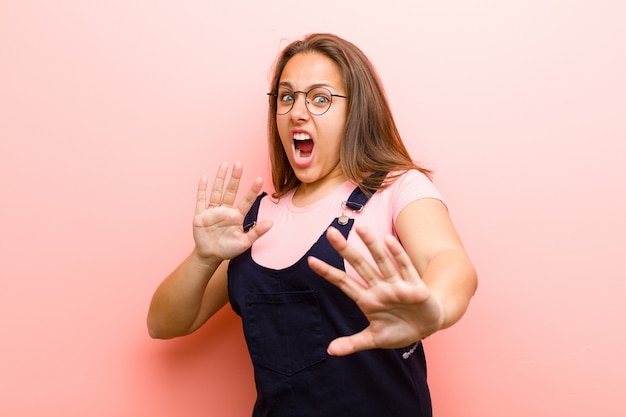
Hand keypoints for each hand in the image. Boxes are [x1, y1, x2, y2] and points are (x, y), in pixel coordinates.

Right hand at [192, 162, 271, 261]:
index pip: (246, 201)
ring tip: (224, 165)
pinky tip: (204, 178)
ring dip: (220, 178)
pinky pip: (201, 200)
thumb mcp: (244, 243)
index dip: (252, 190)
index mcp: (237, 216)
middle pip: (231, 191)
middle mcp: (226, 210)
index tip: (259, 179)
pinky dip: (202, 189)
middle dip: (235, 178)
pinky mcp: (201, 215)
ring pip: (217, 191)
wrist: (210, 255)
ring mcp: (213, 211)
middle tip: (239, 164)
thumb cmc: (228, 249)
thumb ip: (256, 233)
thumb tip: (271, 223)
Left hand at [307, 223, 444, 355]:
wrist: (427, 327)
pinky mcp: (414, 286)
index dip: (328, 272)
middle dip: (345, 250)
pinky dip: (398, 254)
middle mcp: (379, 288)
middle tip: (330, 232)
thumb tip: (330, 351)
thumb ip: (353, 343)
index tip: (310, 261)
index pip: (343, 282)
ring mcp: (395, 285)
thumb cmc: (399, 329)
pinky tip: (388, 241)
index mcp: (367, 300)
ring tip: (360, 228)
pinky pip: (405, 267)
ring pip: (381, 261)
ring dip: (371, 245)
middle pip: (359, 265)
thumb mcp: (374, 339)